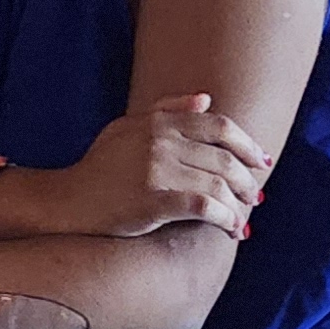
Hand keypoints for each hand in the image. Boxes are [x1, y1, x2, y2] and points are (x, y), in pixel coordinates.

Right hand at [53, 94, 270, 237]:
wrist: (68, 202)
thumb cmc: (100, 168)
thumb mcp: (127, 128)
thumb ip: (166, 110)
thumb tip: (205, 99)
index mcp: (158, 121)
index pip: (218, 125)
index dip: (247, 143)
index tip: (261, 160)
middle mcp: (160, 141)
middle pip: (225, 157)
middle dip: (248, 180)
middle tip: (256, 196)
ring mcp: (157, 170)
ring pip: (219, 184)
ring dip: (239, 204)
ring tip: (244, 218)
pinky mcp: (154, 200)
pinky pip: (205, 207)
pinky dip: (225, 219)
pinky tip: (230, 229)